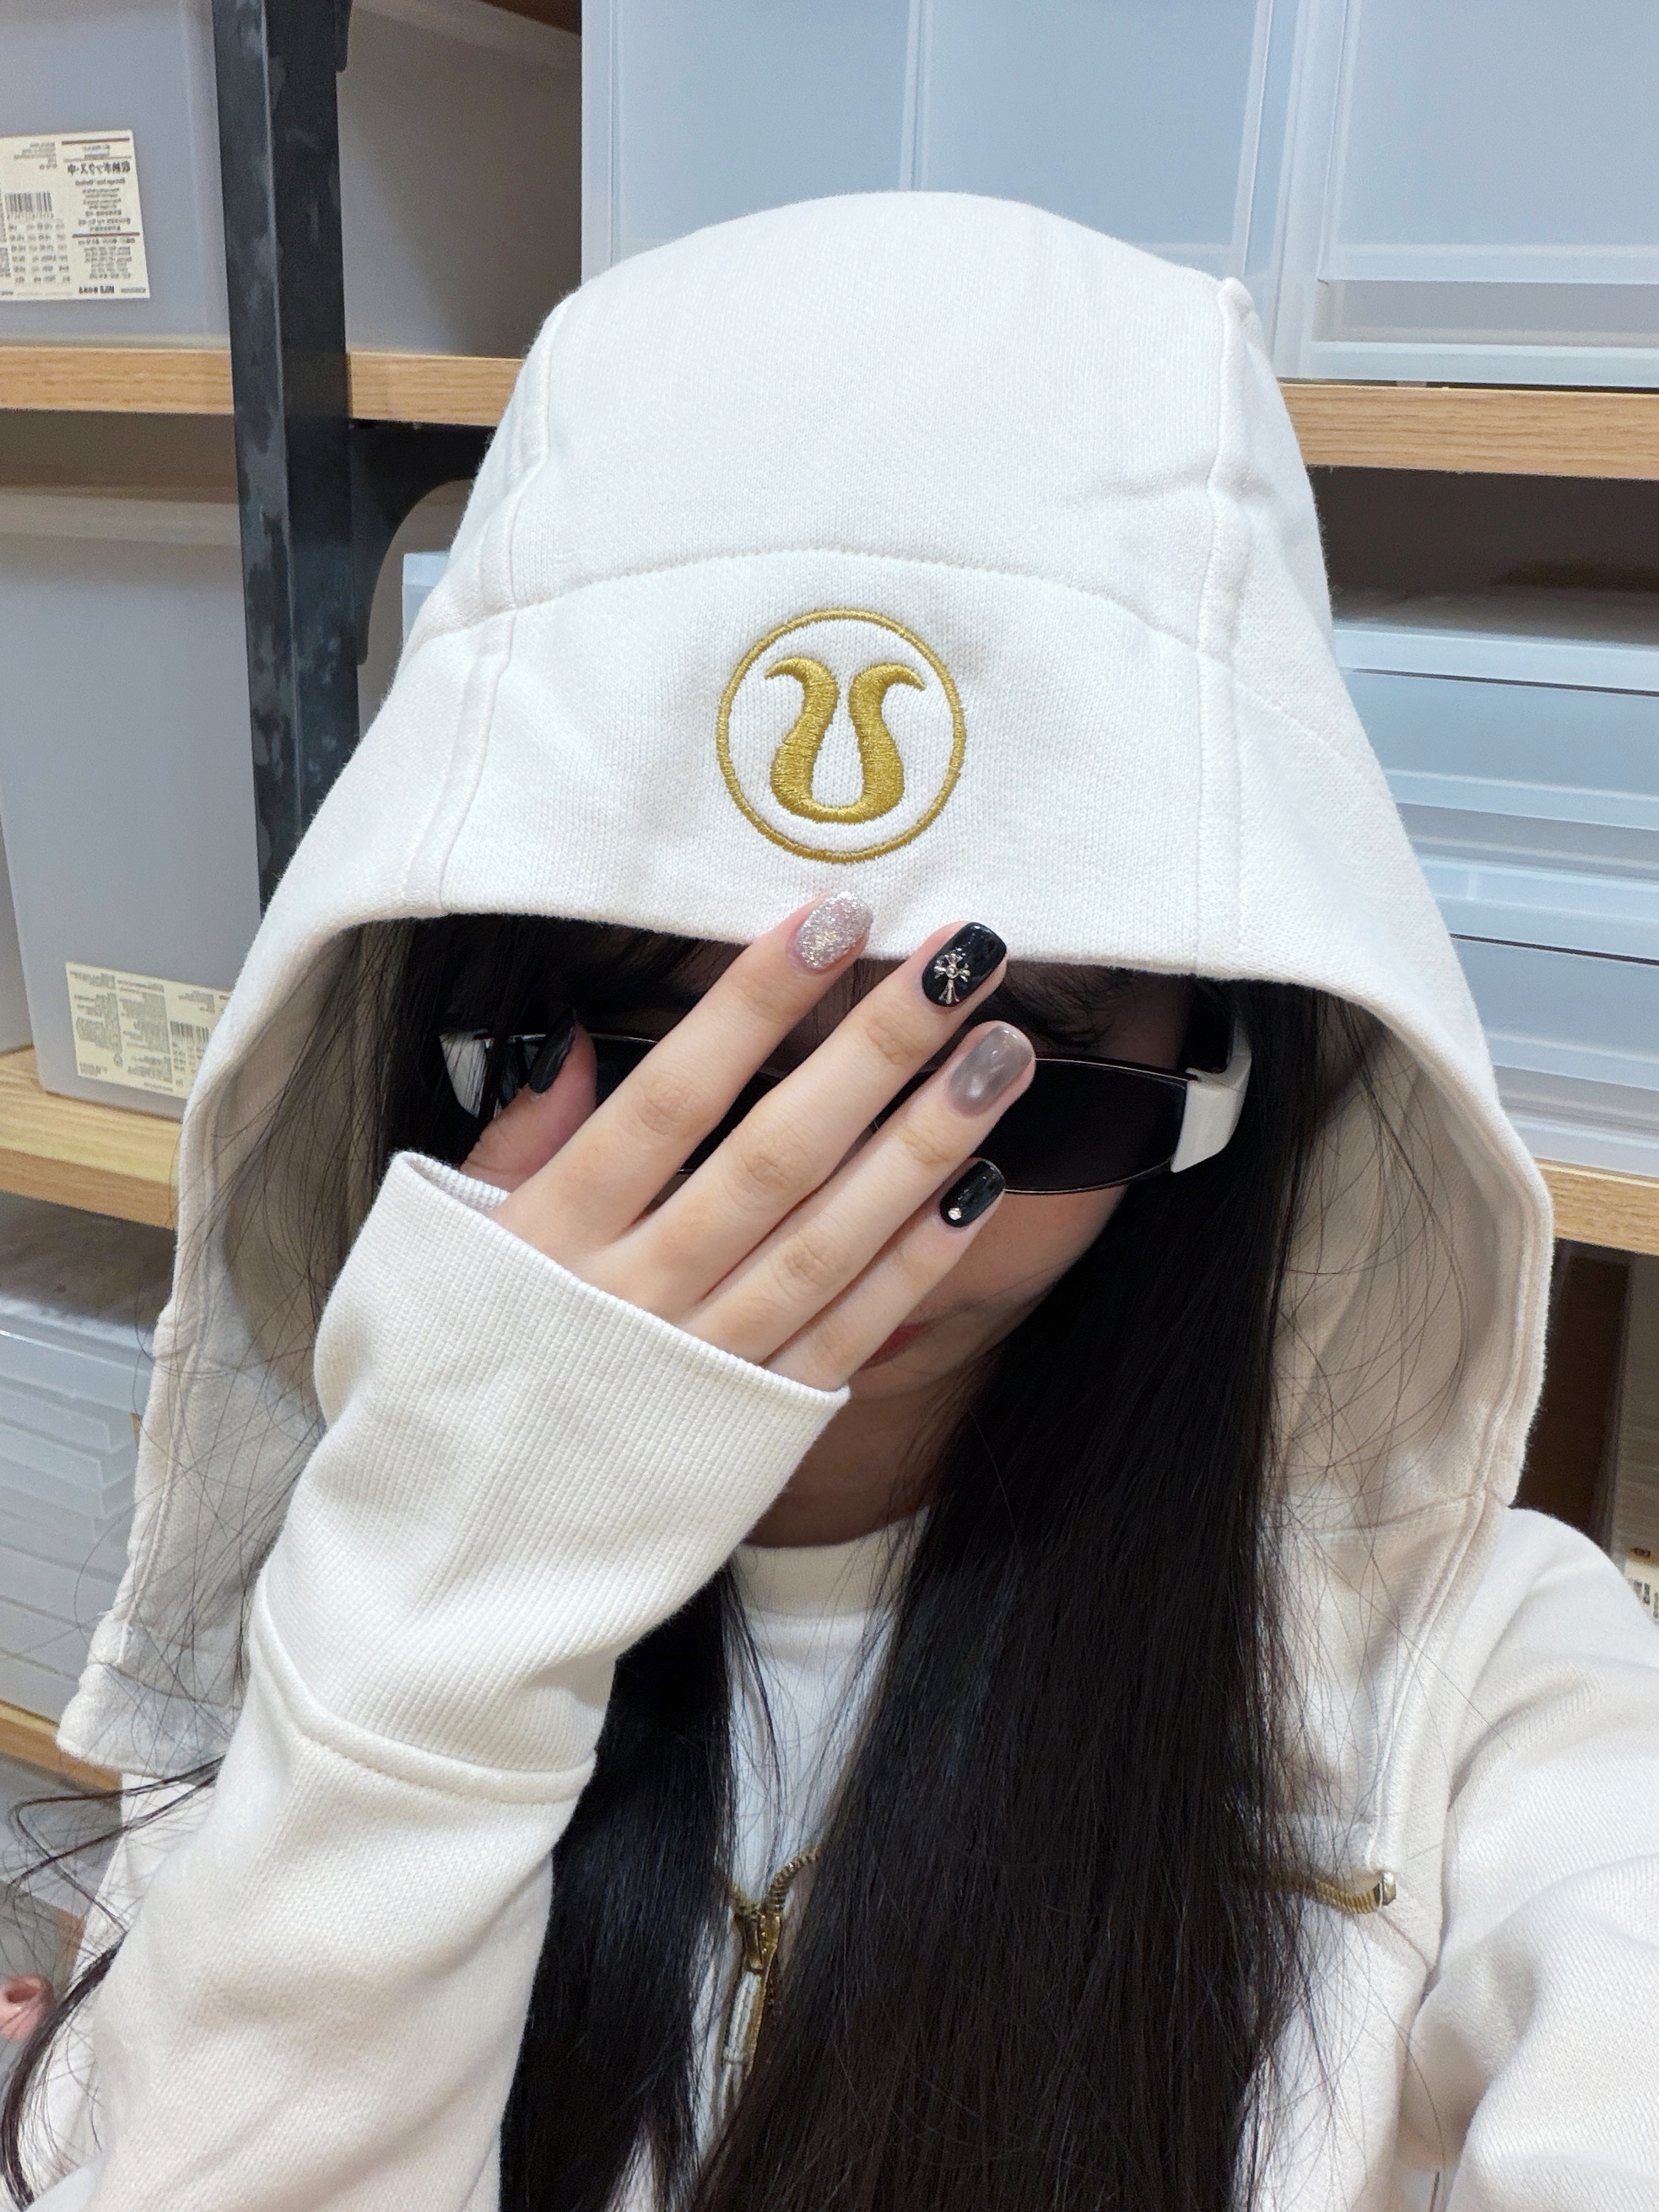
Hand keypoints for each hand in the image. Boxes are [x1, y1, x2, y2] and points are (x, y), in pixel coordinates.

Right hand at [459, 901, 1032, 1389]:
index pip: (671, 1097)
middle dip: (874, 1050)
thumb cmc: (438, 1381)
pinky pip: (849, 1337)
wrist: (452, 1559)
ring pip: (830, 1239)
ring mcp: (705, 1367)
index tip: (832, 917)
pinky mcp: (756, 1428)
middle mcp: (638, 1297)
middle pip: (774, 1154)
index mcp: (552, 1237)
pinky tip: (980, 1187)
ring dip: (925, 1143)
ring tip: (1001, 1054)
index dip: (753, 1005)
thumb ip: (516, 1142)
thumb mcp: (436, 1250)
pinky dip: (916, 1264)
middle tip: (961, 959)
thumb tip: (584, 1037)